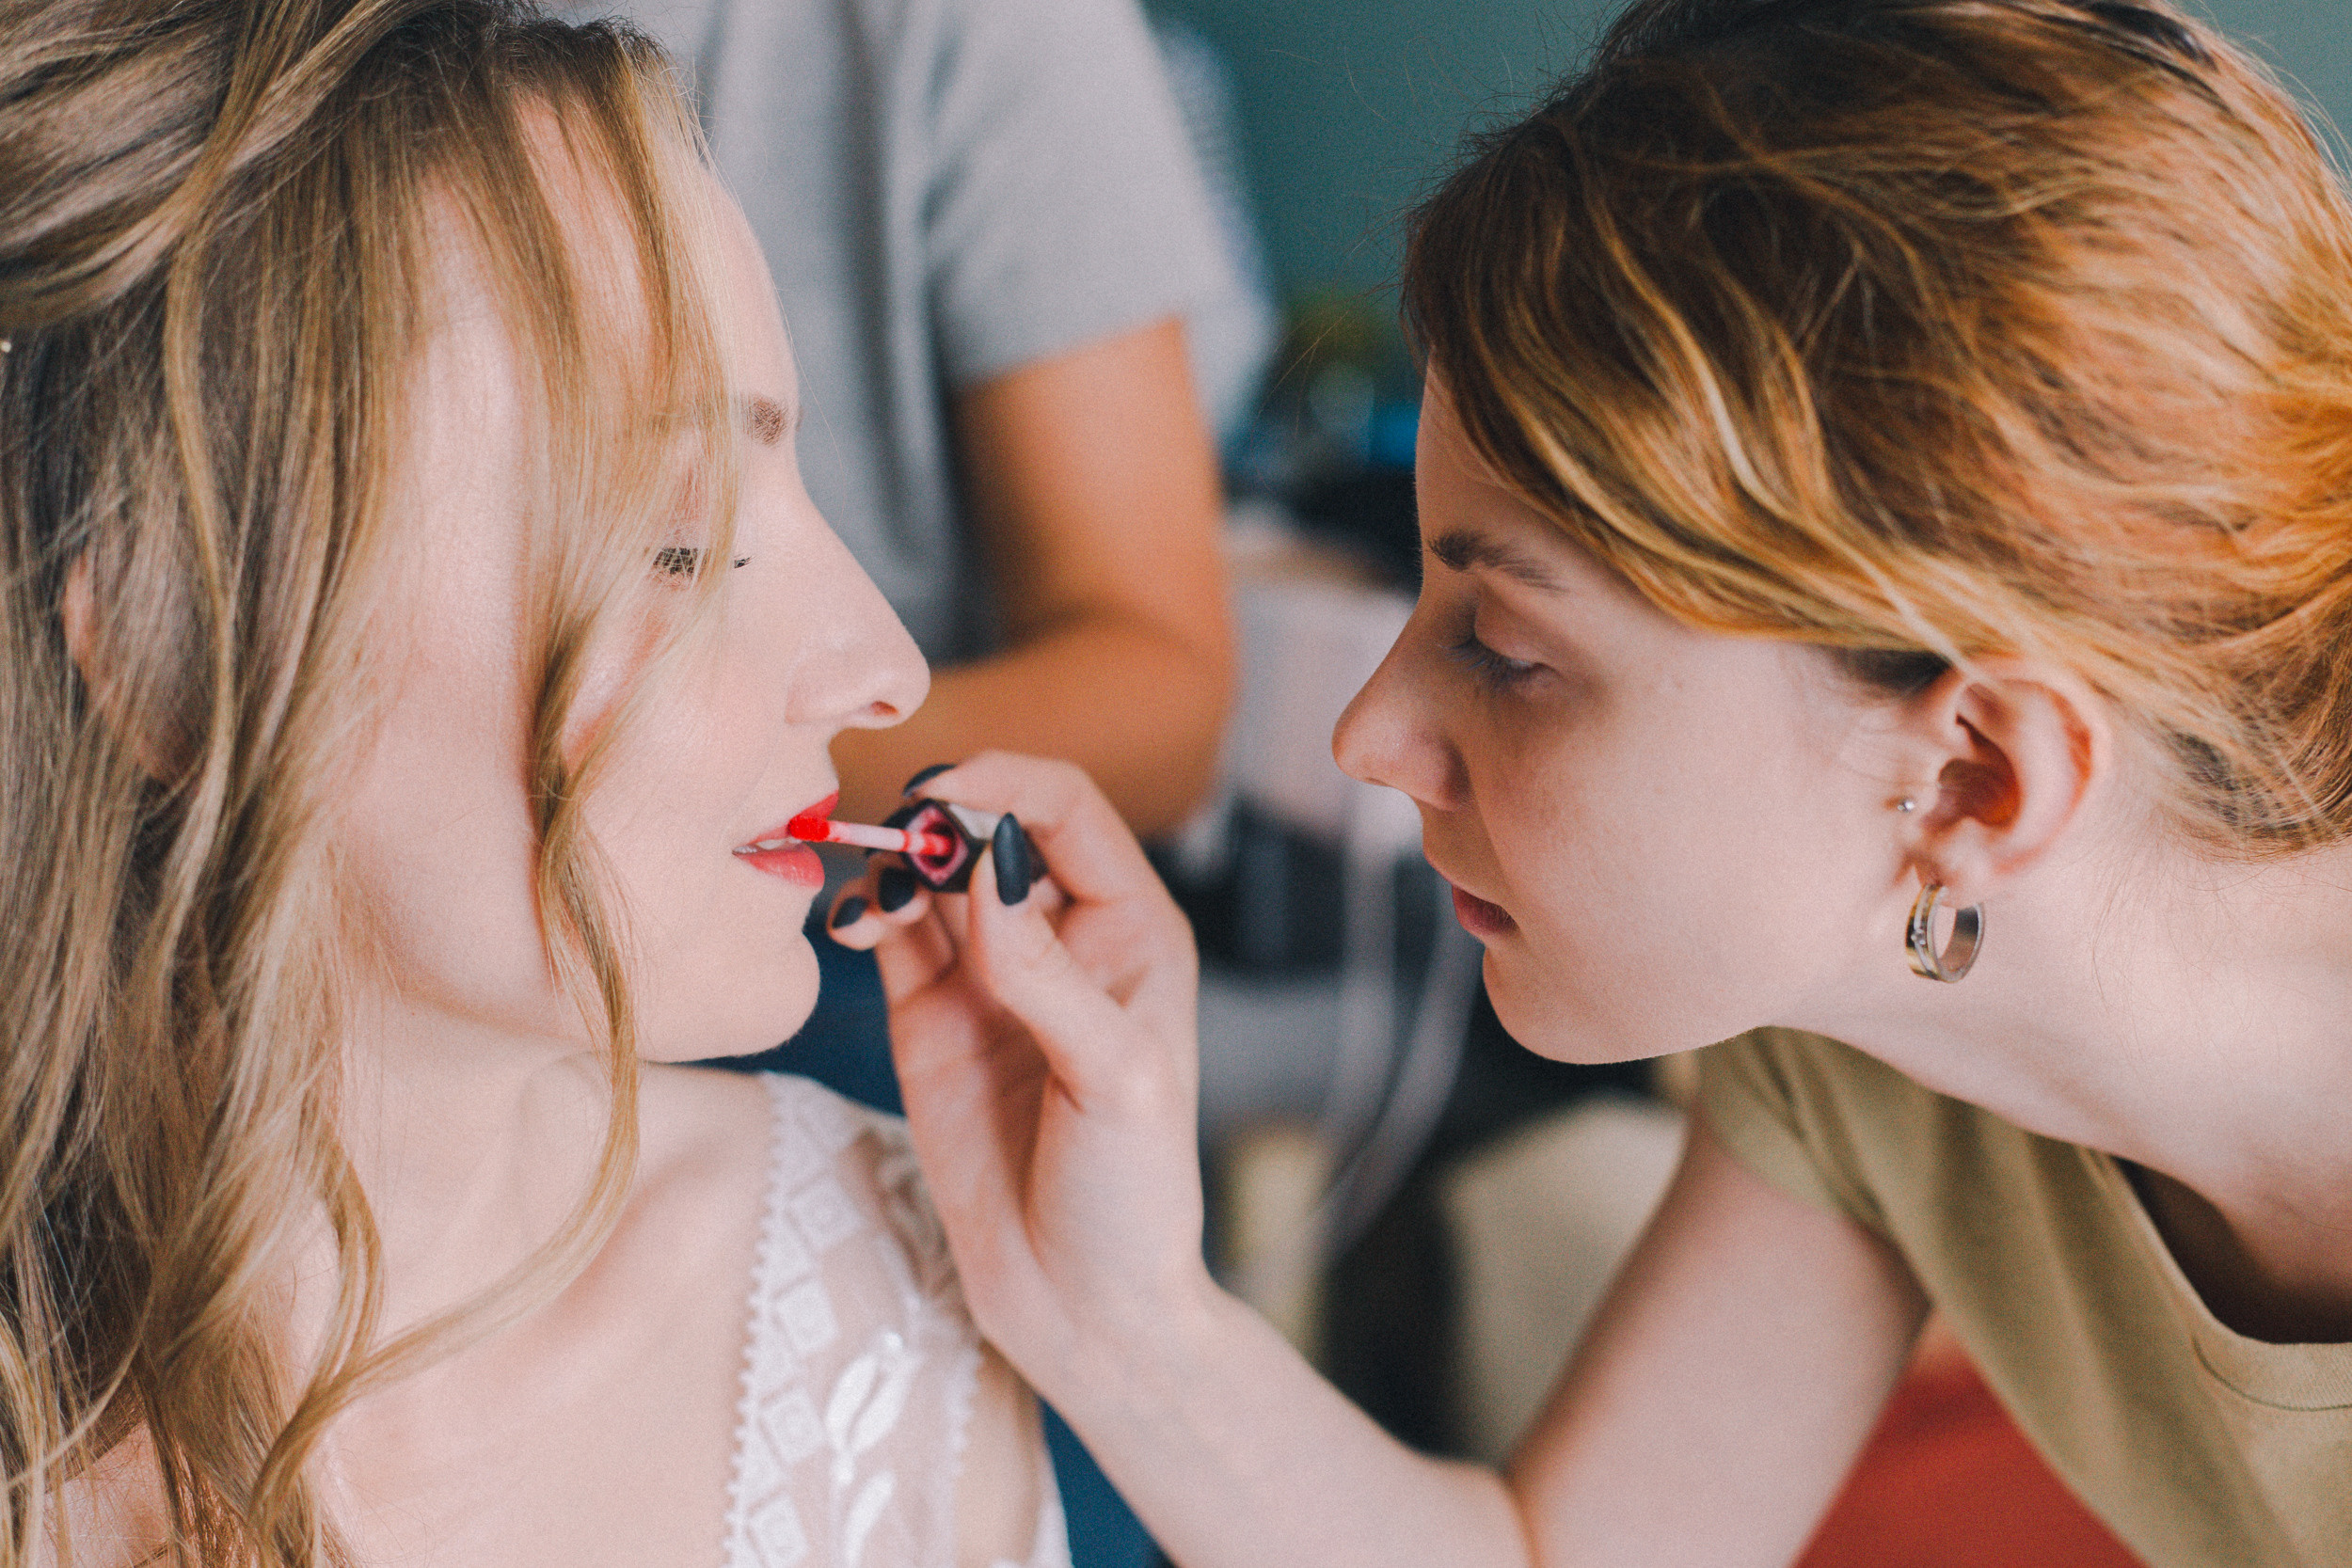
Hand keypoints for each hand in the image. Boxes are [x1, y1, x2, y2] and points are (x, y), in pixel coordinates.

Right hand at [825, 753, 1216, 1387]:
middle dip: (933, 821)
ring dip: (890, 866)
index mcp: (1132, 928)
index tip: (942, 794)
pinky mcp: (928, 1018)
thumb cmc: (1134, 1197)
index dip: (1003, 785)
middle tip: (892, 846)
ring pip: (926, 877)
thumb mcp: (1113, 1080)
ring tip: (871, 904)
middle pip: (985, 829)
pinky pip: (890, 936)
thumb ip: (1044, 974)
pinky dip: (864, 914)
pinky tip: (853, 927)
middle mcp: (1059, 936)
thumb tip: (982, 866)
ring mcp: (988, 974)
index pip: (1064, 810)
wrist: (1082, 1308)